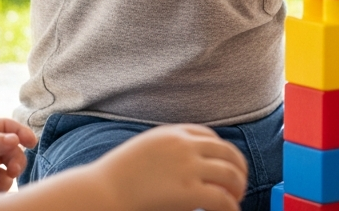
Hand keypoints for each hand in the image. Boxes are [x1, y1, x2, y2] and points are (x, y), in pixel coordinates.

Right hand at [92, 124, 246, 210]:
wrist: (100, 193)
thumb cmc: (115, 179)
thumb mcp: (145, 151)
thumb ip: (168, 152)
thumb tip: (189, 164)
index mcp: (174, 134)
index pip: (211, 138)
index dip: (222, 153)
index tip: (225, 166)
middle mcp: (185, 146)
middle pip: (228, 153)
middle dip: (238, 169)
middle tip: (238, 185)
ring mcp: (189, 167)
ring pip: (231, 174)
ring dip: (238, 188)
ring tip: (235, 199)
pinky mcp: (189, 192)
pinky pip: (222, 199)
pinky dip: (231, 206)